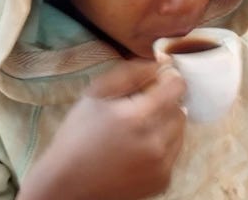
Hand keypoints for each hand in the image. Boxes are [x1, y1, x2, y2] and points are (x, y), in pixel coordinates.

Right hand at [18, 59, 187, 199]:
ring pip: (180, 132)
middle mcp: (154, 143)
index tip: (160, 81)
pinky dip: (162, 147)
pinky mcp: (162, 181)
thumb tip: (159, 63)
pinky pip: (174, 153)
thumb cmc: (77, 135)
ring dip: (165, 126)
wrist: (67, 184)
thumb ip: (129, 73)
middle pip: (179, 109)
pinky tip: (138, 149)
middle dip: (165, 104)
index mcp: (136, 117)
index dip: (169, 79)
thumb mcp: (95, 94)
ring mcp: (161, 165)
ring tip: (137, 131)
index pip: (176, 88)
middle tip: (141, 109)